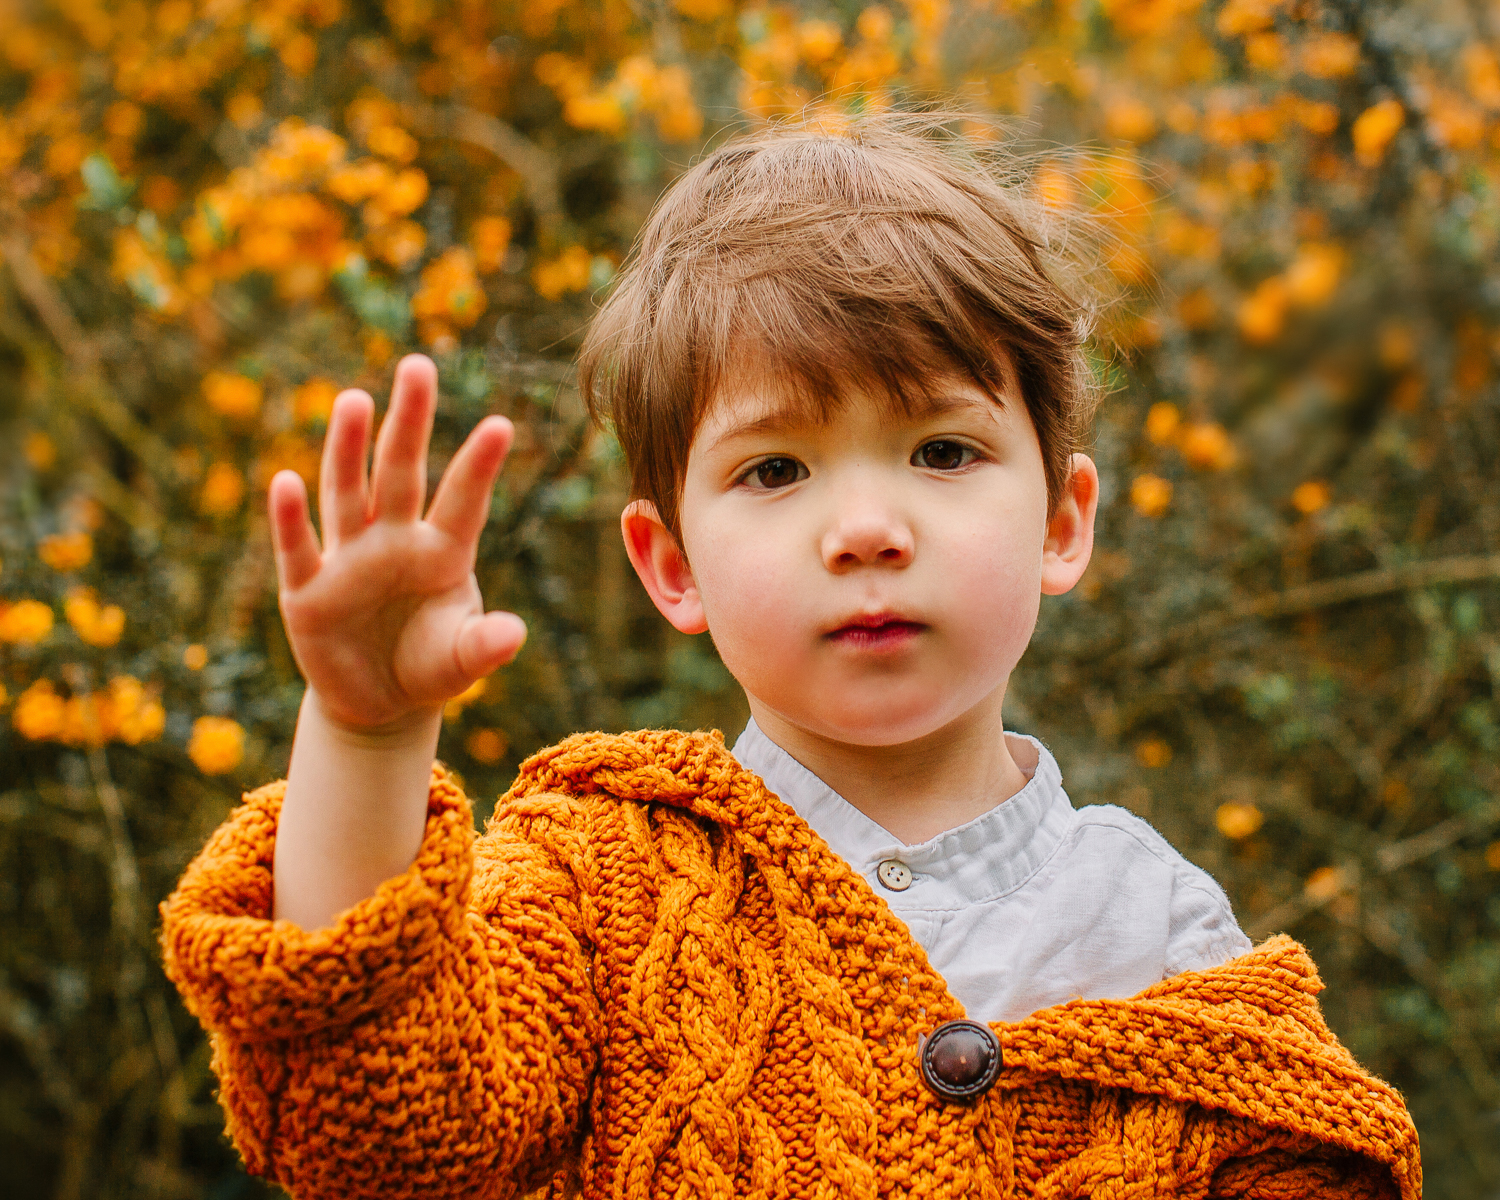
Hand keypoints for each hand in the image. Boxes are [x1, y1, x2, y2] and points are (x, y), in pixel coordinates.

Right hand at [268, 354, 525, 732]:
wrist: (376, 703)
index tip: (502, 424)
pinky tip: (286, 481)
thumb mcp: (461, 662)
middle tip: (419, 366)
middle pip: (401, 472)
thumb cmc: (428, 665)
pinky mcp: (306, 591)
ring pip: (348, 493)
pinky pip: (299, 549)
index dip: (479, 466)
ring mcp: (348, 559)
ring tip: (356, 400)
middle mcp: (394, 541)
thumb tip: (514, 634)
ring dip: (349, 449)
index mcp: (442, 551)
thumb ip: (485, 646)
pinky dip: (292, 518)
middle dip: (409, 422)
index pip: (463, 501)